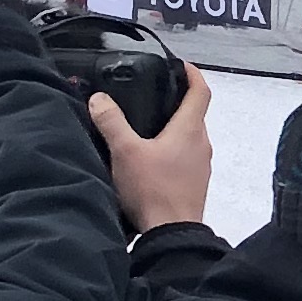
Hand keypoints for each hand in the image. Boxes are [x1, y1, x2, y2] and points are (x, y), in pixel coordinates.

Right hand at [93, 65, 213, 232]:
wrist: (172, 235)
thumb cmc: (153, 190)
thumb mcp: (125, 152)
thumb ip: (111, 122)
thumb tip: (99, 99)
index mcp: (190, 129)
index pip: (201, 91)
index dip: (192, 74)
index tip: (180, 65)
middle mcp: (201, 144)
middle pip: (195, 114)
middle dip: (177, 101)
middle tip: (153, 95)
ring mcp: (201, 166)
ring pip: (190, 137)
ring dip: (173, 128)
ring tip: (146, 126)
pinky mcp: (194, 184)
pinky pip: (186, 158)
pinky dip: (172, 150)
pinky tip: (150, 159)